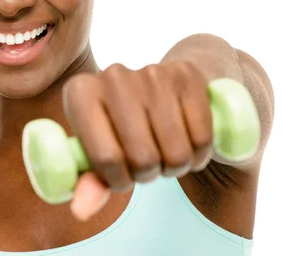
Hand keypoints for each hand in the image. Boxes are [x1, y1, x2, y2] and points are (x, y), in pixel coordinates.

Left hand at [62, 61, 212, 220]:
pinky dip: (199, 155)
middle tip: (146, 164)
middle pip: (142, 158)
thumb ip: (89, 182)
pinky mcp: (186, 74)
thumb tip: (82, 210)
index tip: (121, 176)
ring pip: (176, 152)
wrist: (165, 89)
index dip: (118, 180)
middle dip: (148, 174)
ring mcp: (151, 72)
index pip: (106, 159)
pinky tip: (187, 143)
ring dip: (175, 167)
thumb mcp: (100, 154)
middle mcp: (112, 76)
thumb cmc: (123, 130)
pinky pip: (202, 138)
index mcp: (80, 93)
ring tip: (165, 153)